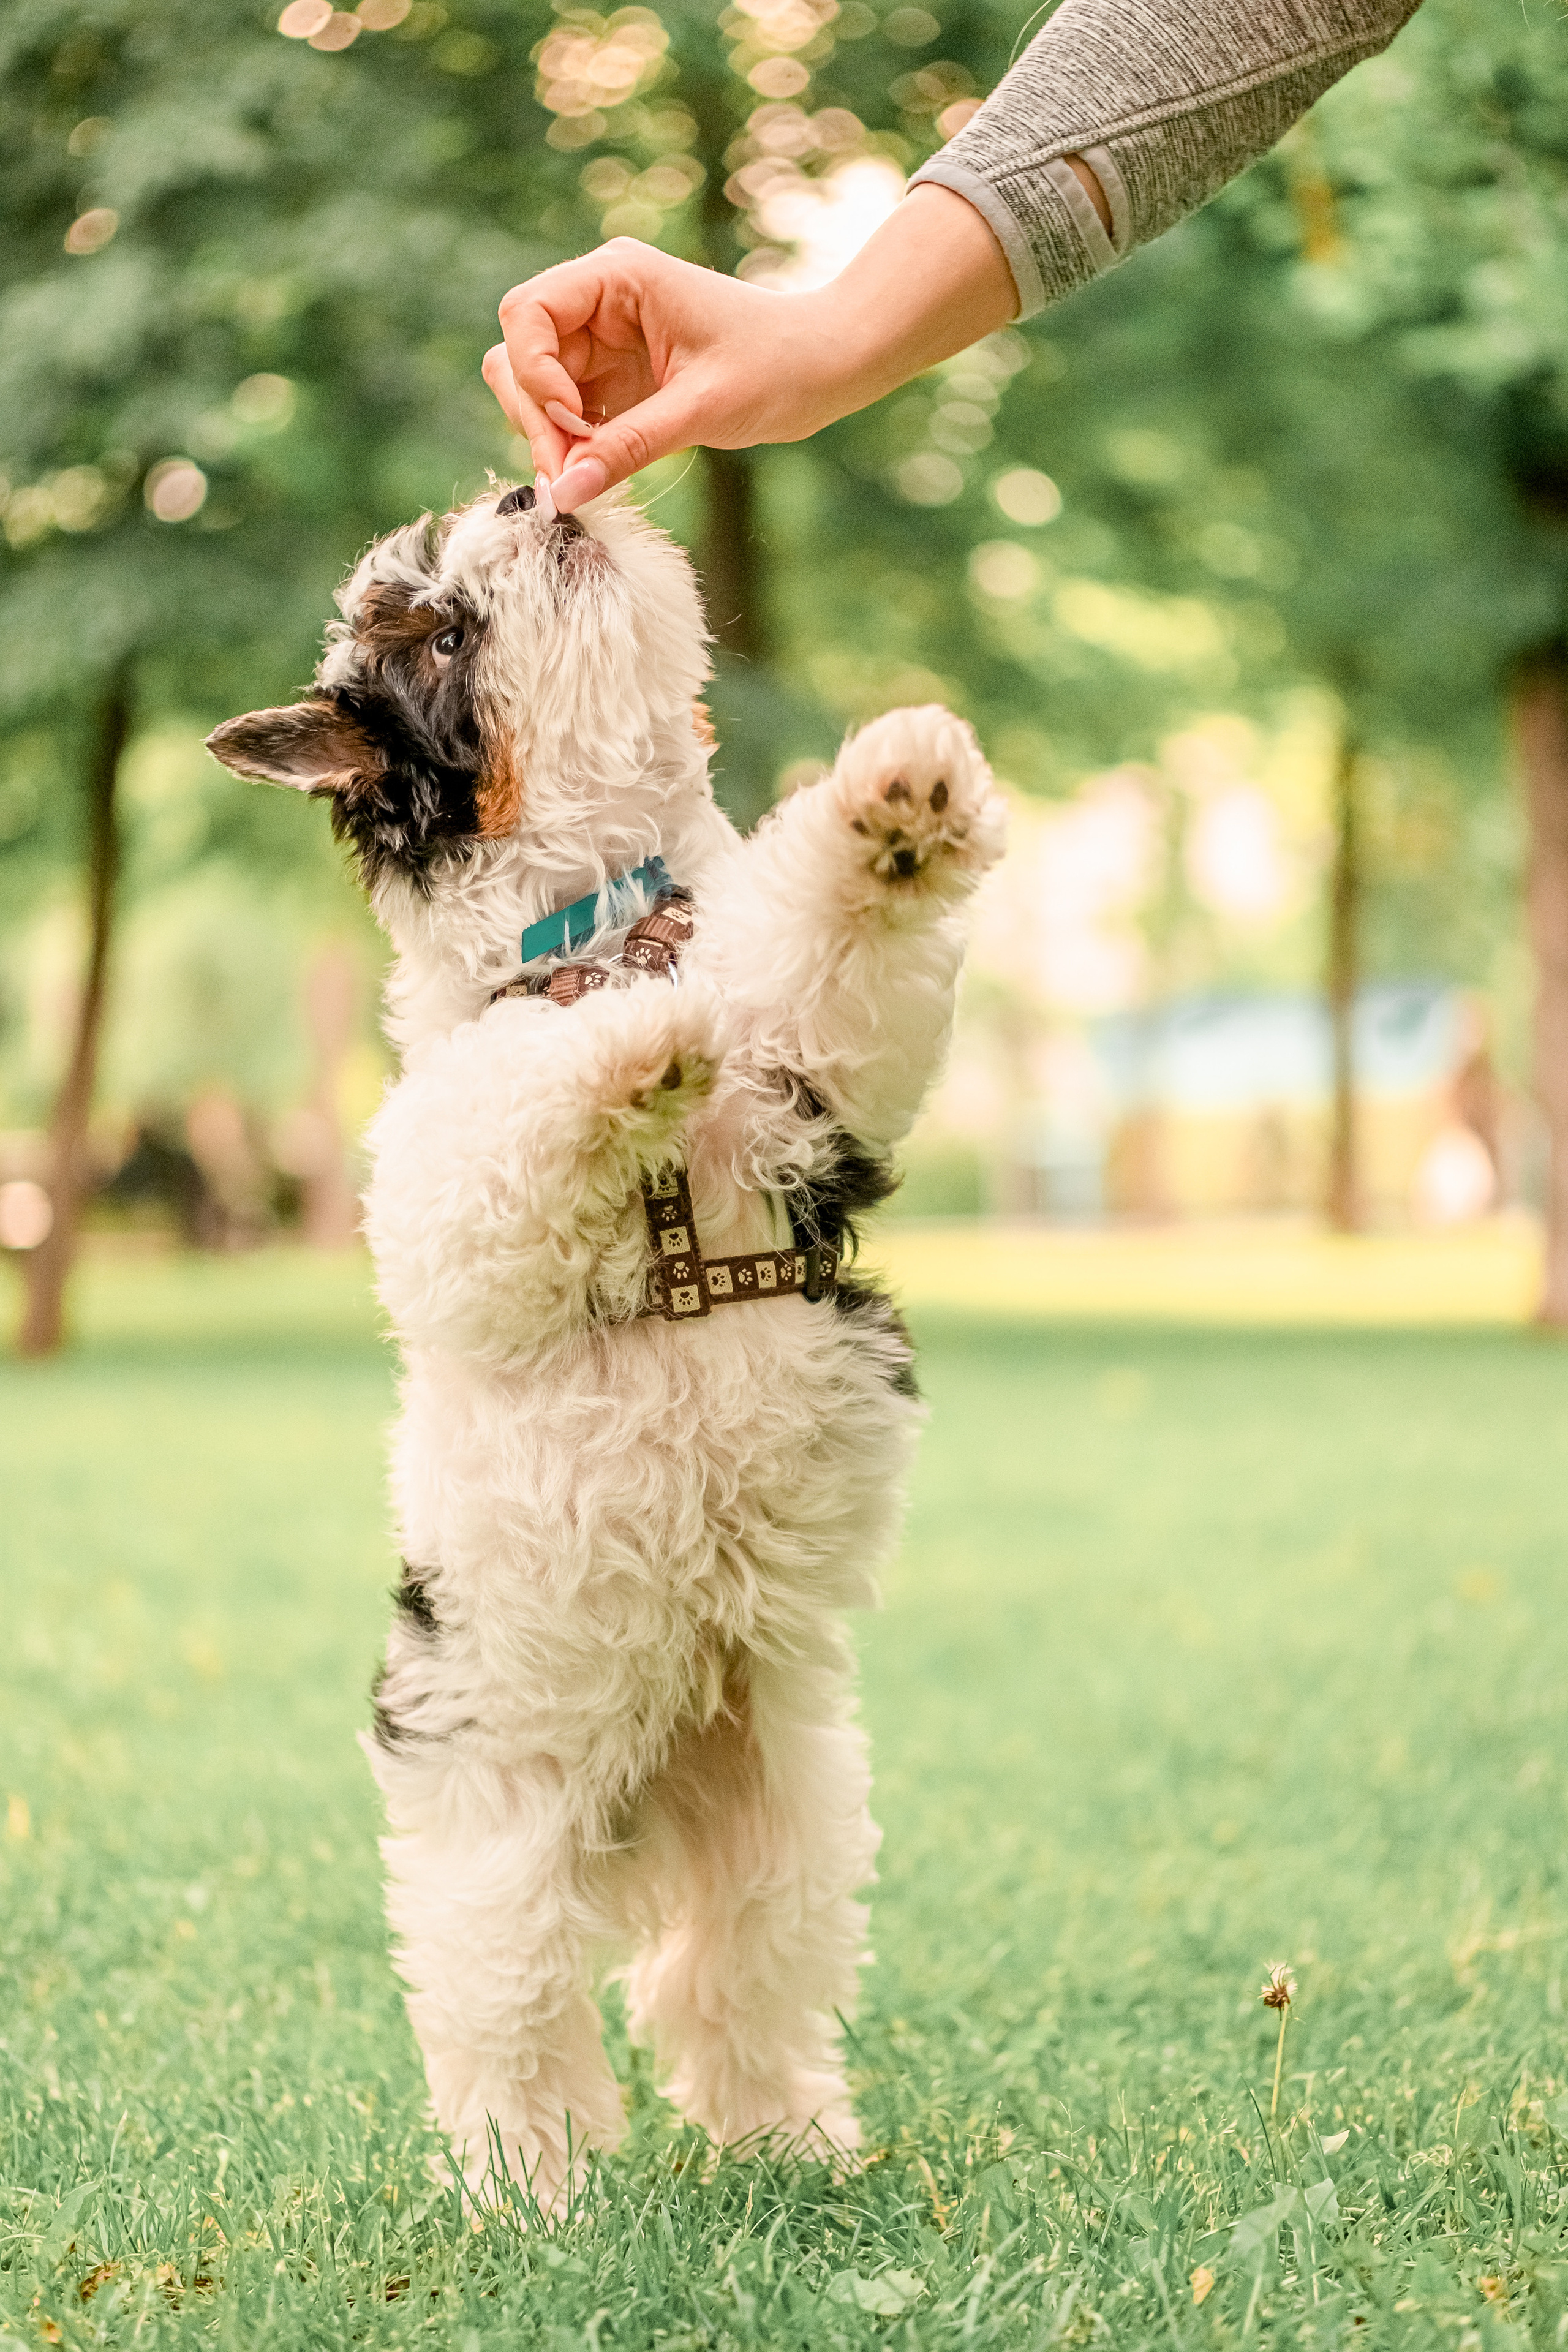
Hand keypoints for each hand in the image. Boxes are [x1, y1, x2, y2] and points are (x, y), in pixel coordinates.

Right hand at [483, 183, 1019, 511]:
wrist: (826, 365)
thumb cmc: (778, 367)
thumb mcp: (702, 410)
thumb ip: (627, 448)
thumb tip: (562, 495)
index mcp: (617, 276)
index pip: (527, 312)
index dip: (535, 375)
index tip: (575, 428)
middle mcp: (601, 301)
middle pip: (519, 353)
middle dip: (536, 416)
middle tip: (570, 477)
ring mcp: (604, 341)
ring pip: (535, 388)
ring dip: (549, 438)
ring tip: (587, 480)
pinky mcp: (615, 379)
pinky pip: (568, 415)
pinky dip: (574, 448)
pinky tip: (601, 473)